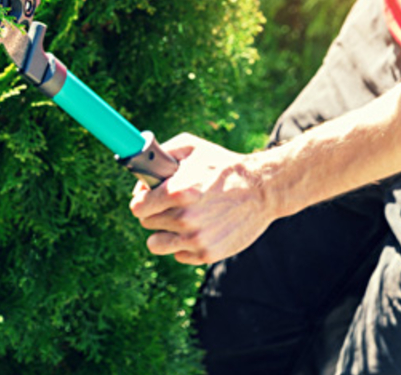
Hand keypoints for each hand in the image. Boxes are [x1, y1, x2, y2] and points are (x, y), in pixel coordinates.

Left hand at [129, 133, 277, 264]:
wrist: (263, 189)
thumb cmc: (223, 165)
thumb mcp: (191, 147)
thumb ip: (160, 155)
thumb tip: (140, 172)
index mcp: (177, 192)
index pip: (137, 206)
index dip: (141, 200)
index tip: (147, 198)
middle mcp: (184, 218)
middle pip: (146, 223)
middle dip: (155, 212)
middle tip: (171, 204)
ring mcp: (196, 239)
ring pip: (156, 244)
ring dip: (164, 233)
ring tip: (179, 220)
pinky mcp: (207, 254)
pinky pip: (178, 254)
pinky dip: (184, 244)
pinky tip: (198, 229)